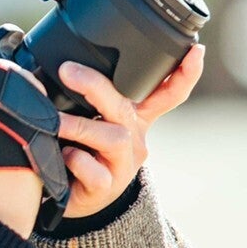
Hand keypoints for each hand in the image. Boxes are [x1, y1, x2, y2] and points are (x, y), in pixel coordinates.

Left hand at [55, 44, 205, 218]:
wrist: (71, 197)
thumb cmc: (79, 151)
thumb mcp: (87, 120)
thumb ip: (81, 96)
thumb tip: (50, 64)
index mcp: (135, 119)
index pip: (168, 94)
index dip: (185, 73)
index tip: (196, 50)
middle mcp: (135, 139)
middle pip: (127, 108)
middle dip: (97, 86)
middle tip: (68, 70)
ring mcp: (123, 165)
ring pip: (114, 137)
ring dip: (79, 125)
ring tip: (52, 120)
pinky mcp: (107, 187)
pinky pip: (96, 171)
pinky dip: (77, 160)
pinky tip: (64, 156)